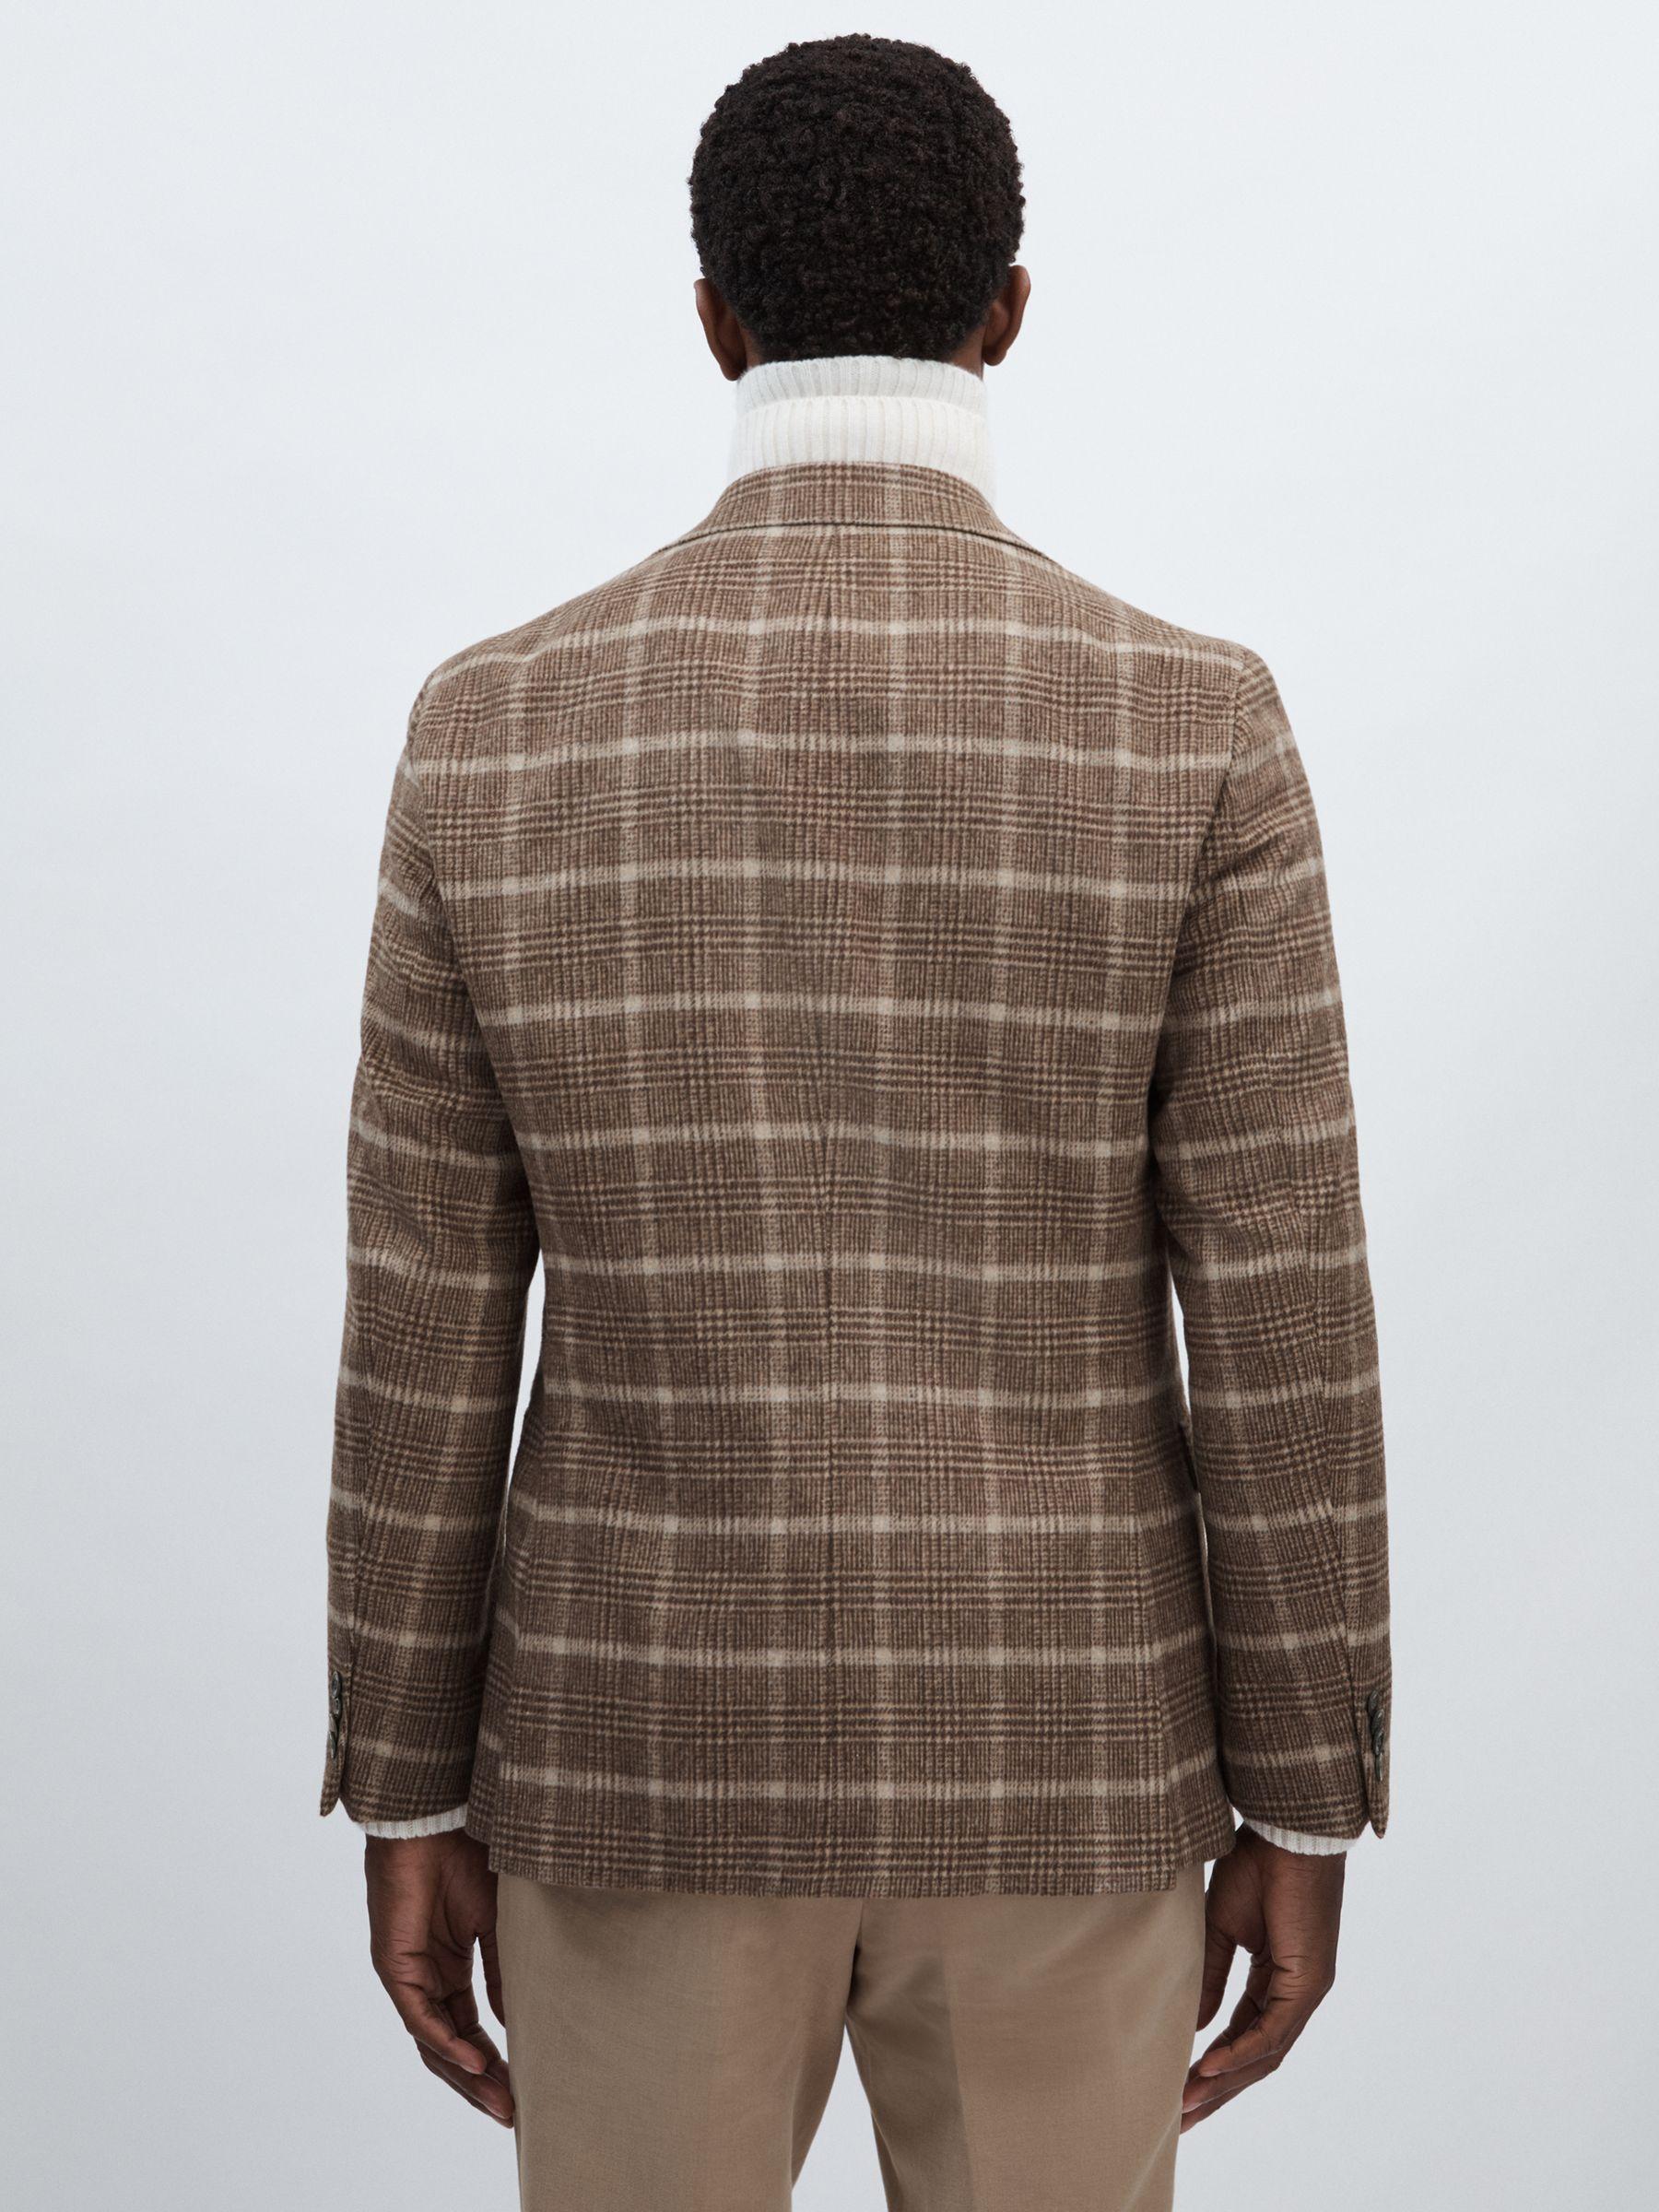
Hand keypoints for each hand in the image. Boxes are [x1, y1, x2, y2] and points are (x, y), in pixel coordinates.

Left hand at [365, 1830, 512, 2126]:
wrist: (434, 1815)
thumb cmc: (466, 1854)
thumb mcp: (498, 1920)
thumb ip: (503, 1969)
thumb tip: (519, 2022)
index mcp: (449, 1967)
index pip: (469, 2030)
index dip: (494, 2062)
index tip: (524, 2090)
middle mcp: (426, 1978)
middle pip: (449, 2048)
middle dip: (481, 2084)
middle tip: (512, 2114)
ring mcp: (409, 1974)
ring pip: (433, 2043)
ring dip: (466, 2076)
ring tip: (500, 2101)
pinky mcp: (394, 1965)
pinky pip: (420, 2017)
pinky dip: (447, 2043)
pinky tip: (477, 2062)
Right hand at [1181, 1827, 1343, 2131]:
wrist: (1286, 1832)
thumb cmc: (1258, 1866)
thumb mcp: (1221, 1926)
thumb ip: (1211, 1975)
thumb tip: (1197, 2026)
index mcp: (1275, 1980)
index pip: (1243, 2037)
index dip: (1212, 2067)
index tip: (1177, 2089)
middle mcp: (1294, 1994)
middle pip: (1255, 2058)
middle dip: (1217, 2091)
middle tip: (1180, 2120)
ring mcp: (1305, 1991)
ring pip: (1265, 2053)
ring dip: (1225, 2081)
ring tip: (1187, 2103)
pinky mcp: (1308, 1982)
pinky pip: (1273, 2029)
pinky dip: (1242, 2051)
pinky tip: (1210, 2066)